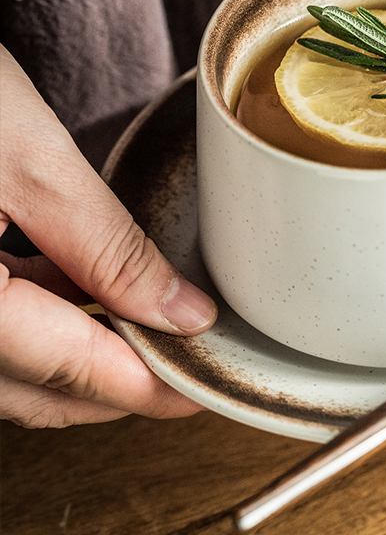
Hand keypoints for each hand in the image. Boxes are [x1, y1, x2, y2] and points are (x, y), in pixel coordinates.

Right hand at [0, 46, 217, 426]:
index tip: (206, 384)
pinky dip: (49, 319)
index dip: (149, 387)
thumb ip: (105, 246)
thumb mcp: (30, 160)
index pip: (68, 368)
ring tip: (156, 332)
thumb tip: (178, 311)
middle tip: (189, 369)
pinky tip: (92, 295)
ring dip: (88, 354)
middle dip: (119, 384)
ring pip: (13, 364)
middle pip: (34, 387)